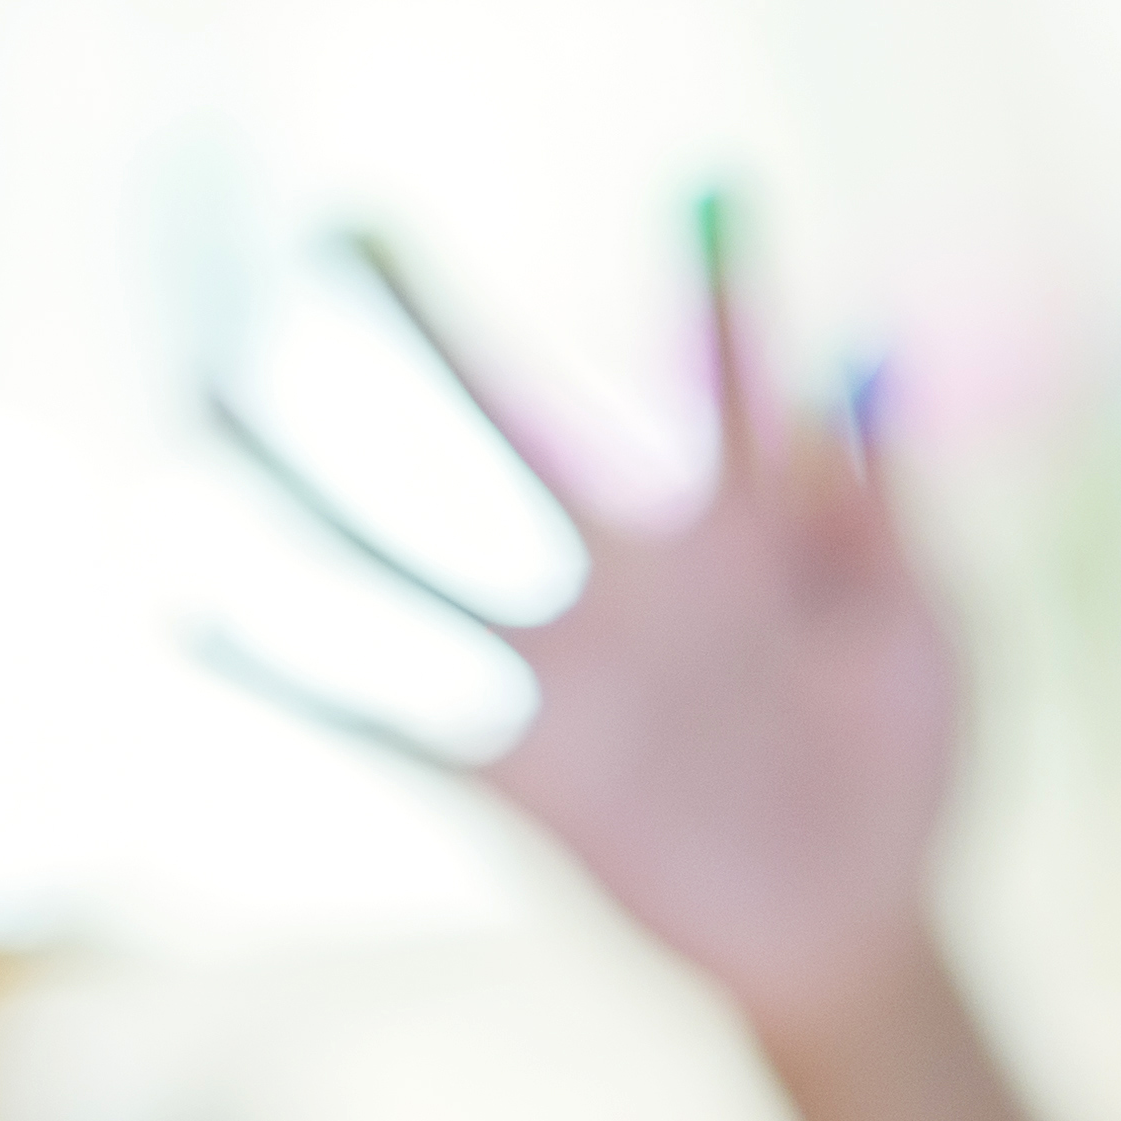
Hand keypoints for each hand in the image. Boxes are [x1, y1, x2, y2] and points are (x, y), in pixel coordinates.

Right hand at [221, 211, 962, 1041]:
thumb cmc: (914, 772)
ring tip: (215, 394)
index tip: (718, 195)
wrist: (863, 925)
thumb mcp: (925, 640)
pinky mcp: (536, 778)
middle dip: (434, 339)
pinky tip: (194, 618)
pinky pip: (394, 723)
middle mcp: (641, 586)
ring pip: (420, 566)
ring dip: (313, 487)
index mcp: (754, 541)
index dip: (726, 302)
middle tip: (347, 234)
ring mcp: (578, 677)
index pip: (737, 396)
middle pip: (515, 435)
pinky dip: (292, 676)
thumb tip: (864, 372)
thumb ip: (889, 520)